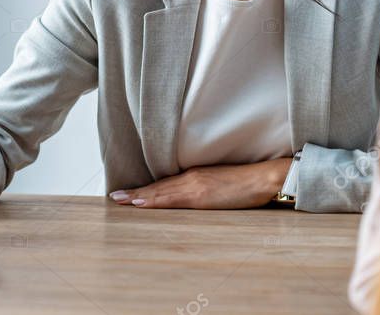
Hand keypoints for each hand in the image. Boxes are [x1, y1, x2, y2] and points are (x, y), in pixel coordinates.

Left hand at [108, 158, 292, 208]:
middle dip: (136, 193)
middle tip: (114, 197)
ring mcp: (194, 185)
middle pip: (158, 187)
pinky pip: (172, 199)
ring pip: (160, 192)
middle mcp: (191, 177)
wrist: (265, 178)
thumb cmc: (248, 182)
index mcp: (196, 176)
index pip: (165, 184)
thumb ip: (205, 189)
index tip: (128, 193)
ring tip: (121, 200)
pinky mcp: (200, 194)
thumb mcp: (221, 184)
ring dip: (139, 197)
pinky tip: (141, 203)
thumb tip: (194, 199)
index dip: (146, 189)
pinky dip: (153, 200)